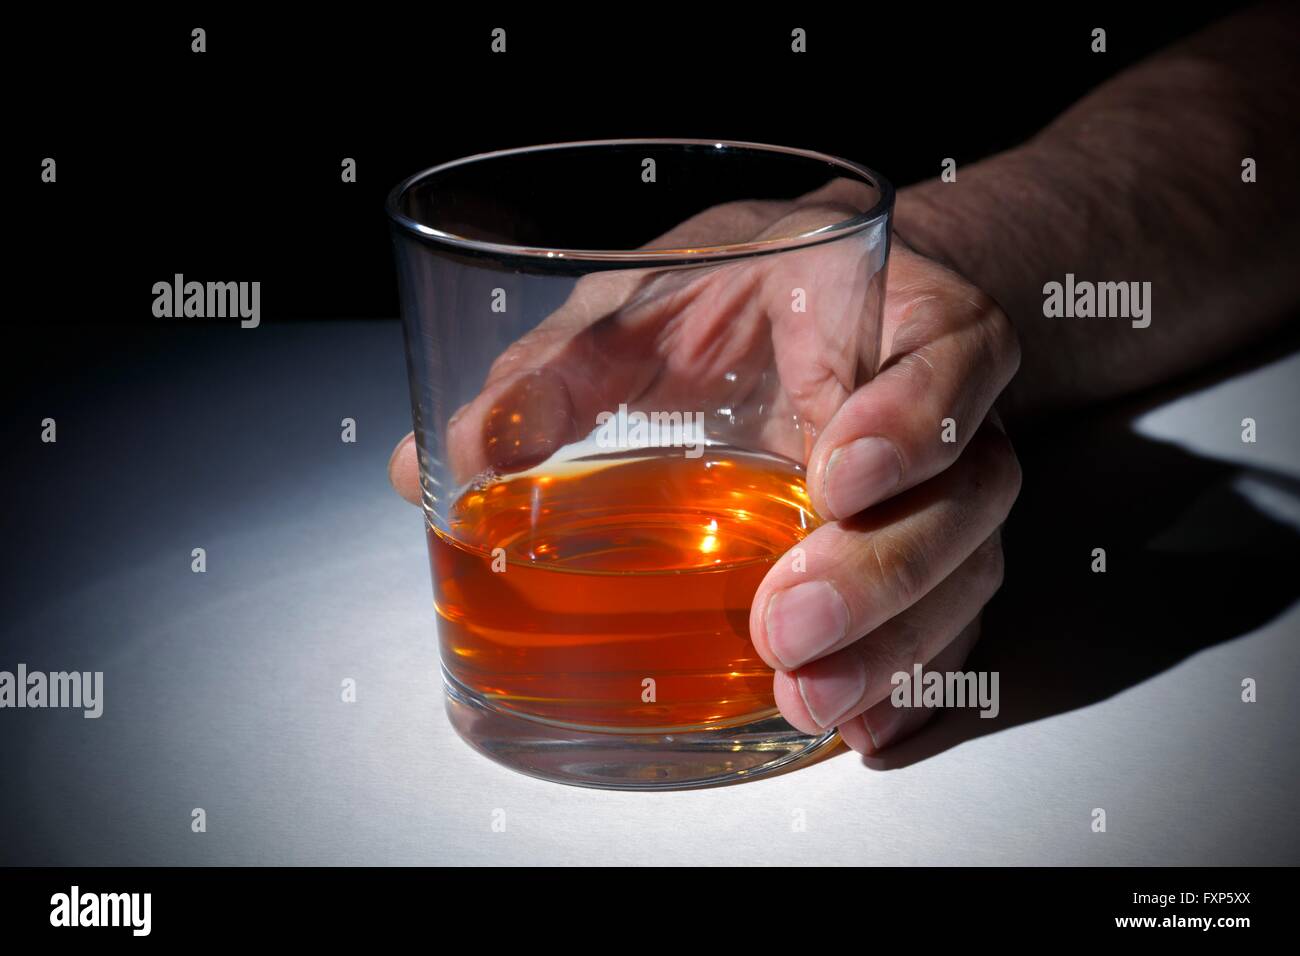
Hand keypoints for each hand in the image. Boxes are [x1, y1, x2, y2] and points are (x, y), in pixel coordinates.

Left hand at [388, 190, 1021, 754]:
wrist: (822, 302)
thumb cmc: (741, 290)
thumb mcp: (647, 298)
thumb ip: (560, 366)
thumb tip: (440, 458)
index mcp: (886, 312)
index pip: (951, 356)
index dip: (916, 418)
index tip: (840, 476)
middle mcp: (938, 407)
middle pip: (967, 493)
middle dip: (881, 570)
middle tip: (784, 625)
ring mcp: (941, 489)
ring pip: (965, 572)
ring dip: (890, 646)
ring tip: (805, 699)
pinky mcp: (925, 555)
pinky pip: (951, 625)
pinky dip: (911, 686)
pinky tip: (861, 731)